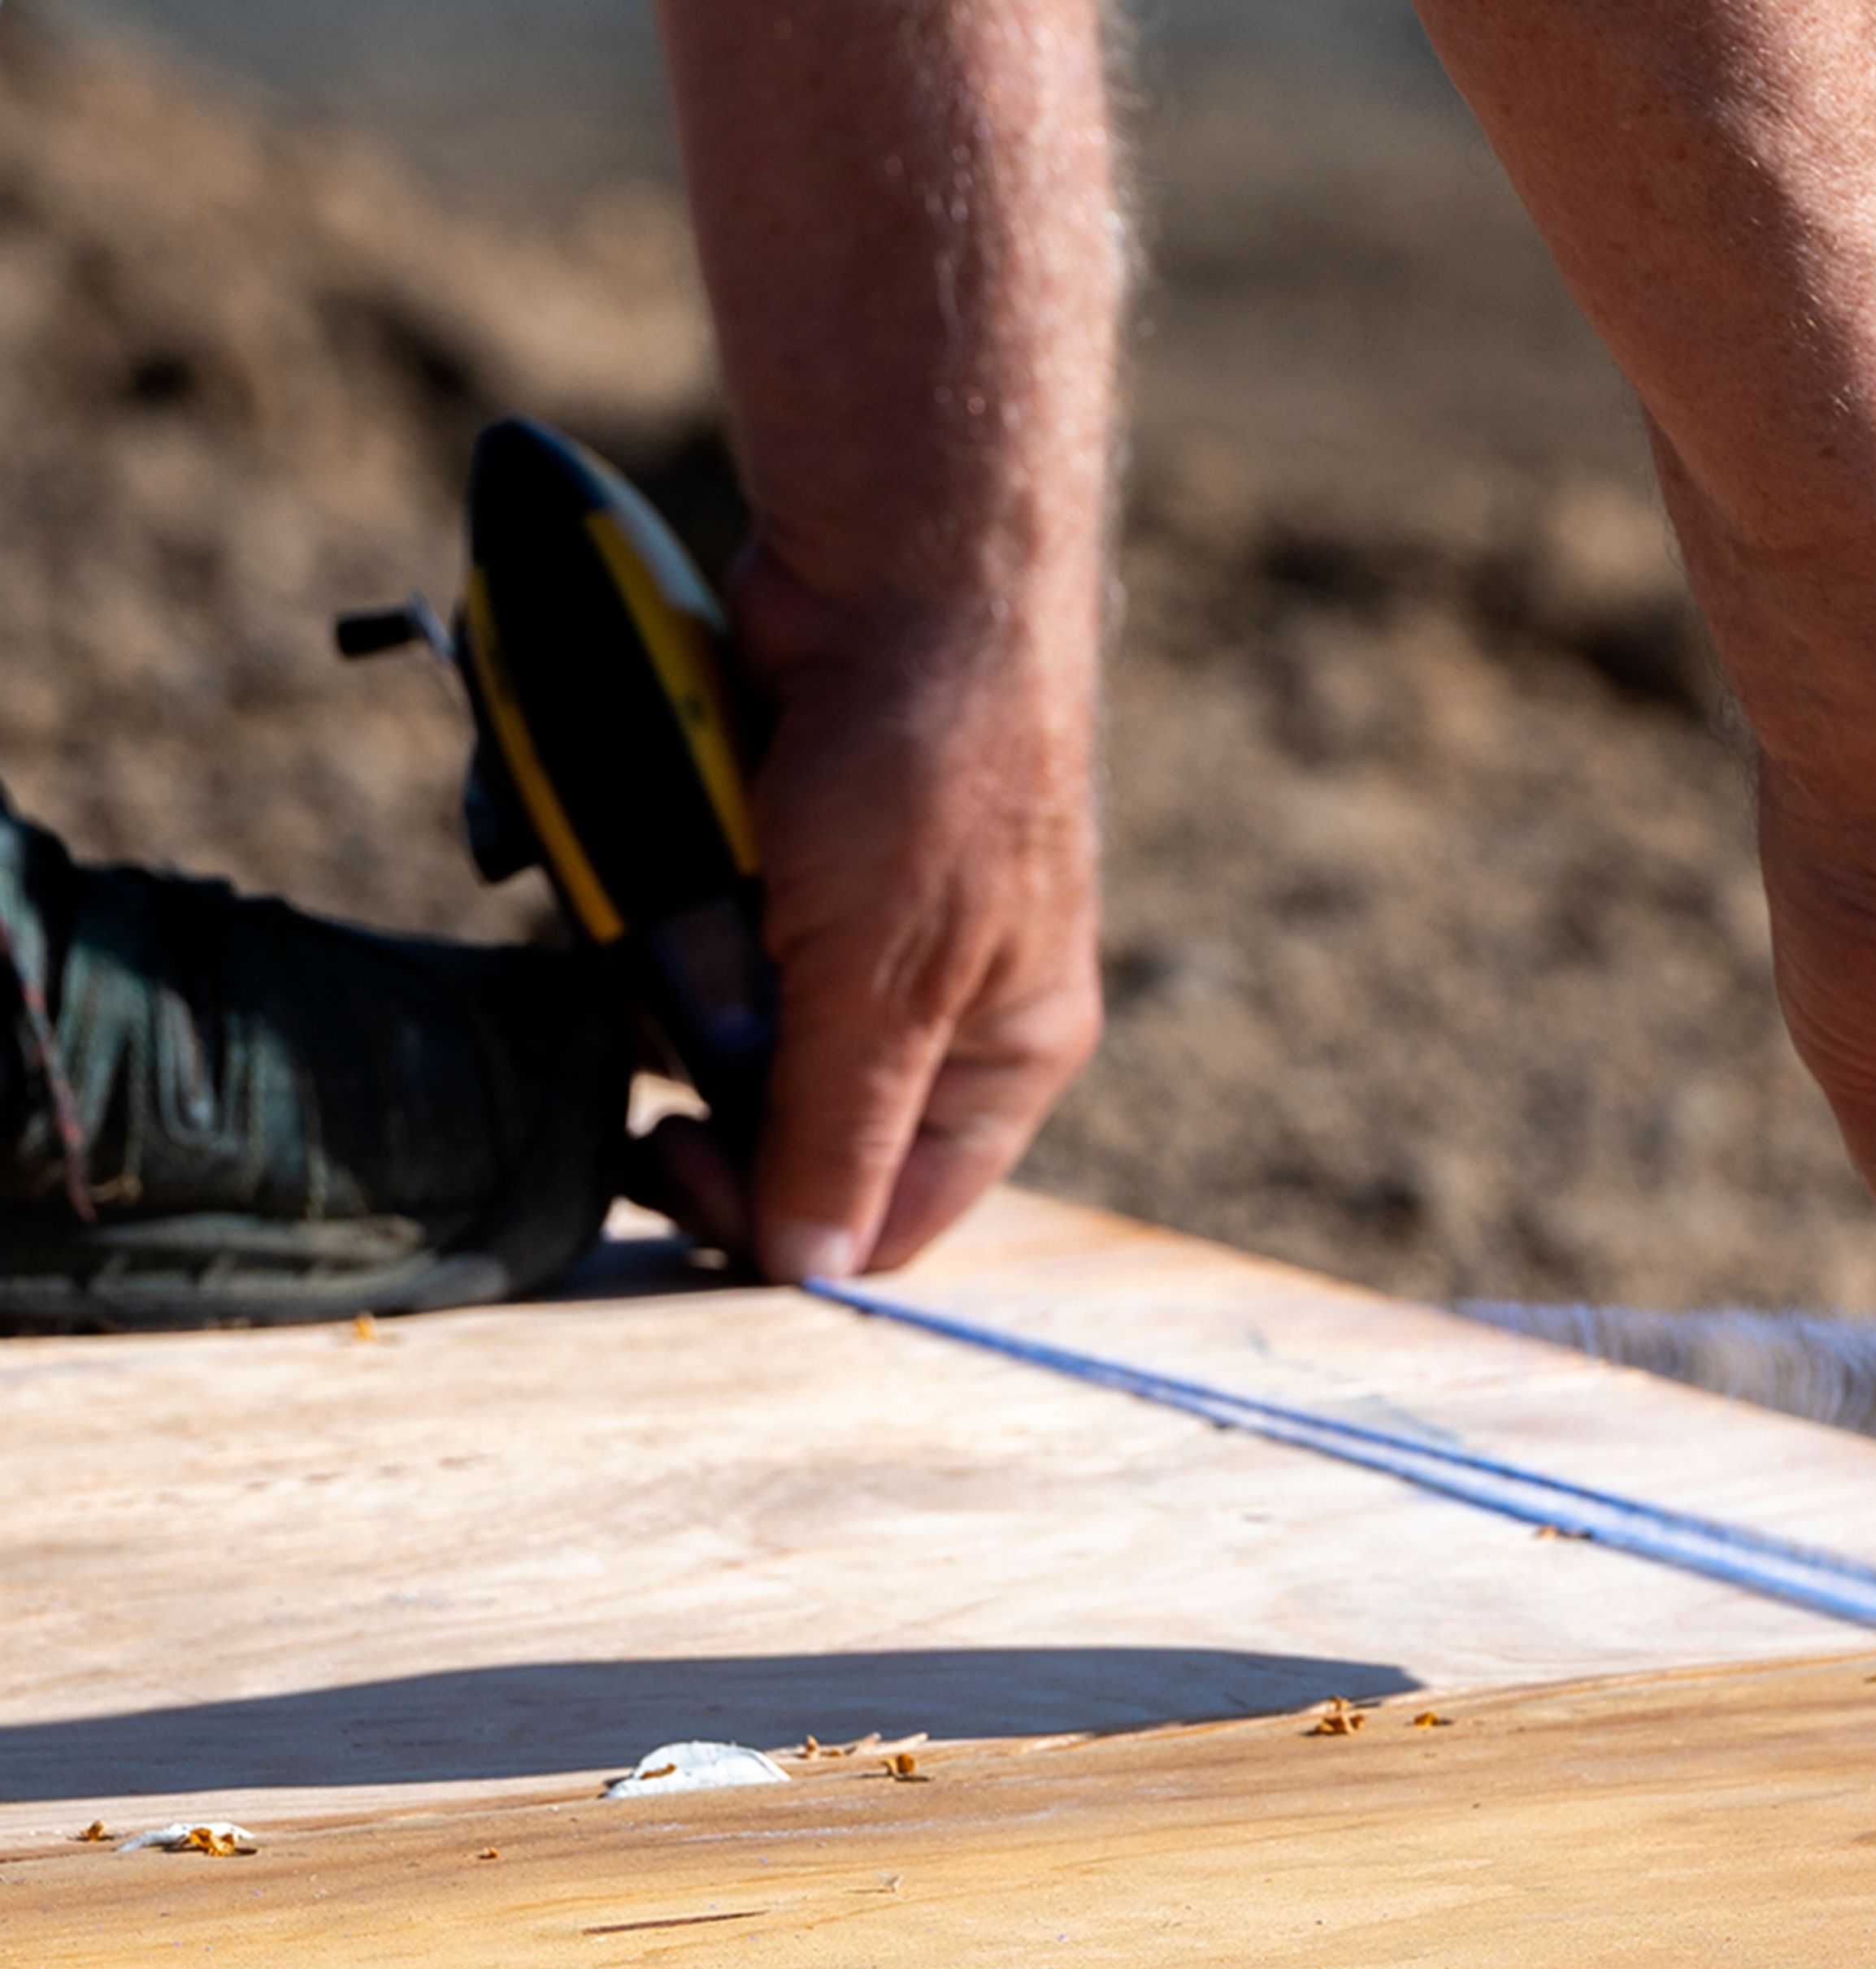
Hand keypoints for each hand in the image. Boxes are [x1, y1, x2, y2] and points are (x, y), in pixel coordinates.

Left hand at [639, 552, 1101, 1281]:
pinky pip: (698, 942)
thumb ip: (840, 1126)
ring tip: (664, 925)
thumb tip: (811, 1268)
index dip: (781, 1221)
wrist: (897, 570)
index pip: (894, 1213)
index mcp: (1005, 1054)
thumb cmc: (933, 768)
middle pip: (801, 1133)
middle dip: (715, 1091)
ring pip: (734, 1040)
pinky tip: (654, 872)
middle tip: (646, 1056)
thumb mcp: (883, 975)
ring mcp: (858, 935)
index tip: (675, 1160)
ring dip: (677, 995)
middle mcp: (940, 1010)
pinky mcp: (783, 866)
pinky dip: (661, 917)